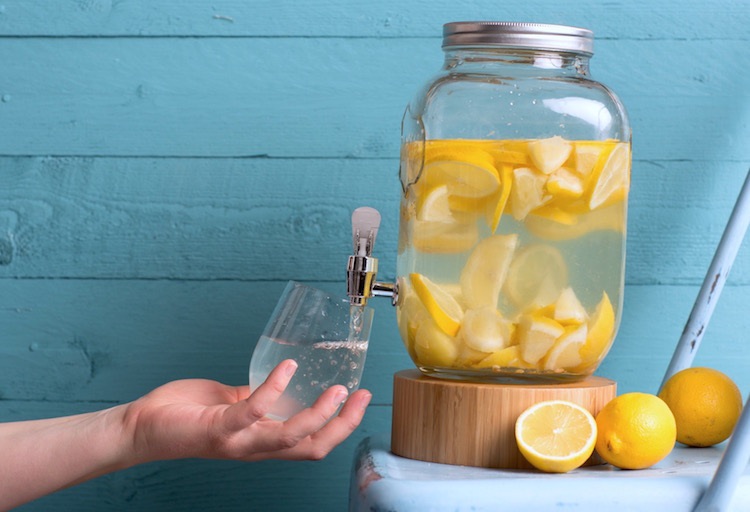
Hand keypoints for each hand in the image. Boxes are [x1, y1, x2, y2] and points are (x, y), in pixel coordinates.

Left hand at [123, 359, 371, 463]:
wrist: (142, 426)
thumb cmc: (184, 414)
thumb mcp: (231, 404)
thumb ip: (254, 400)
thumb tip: (277, 384)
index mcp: (261, 440)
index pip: (312, 442)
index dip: (341, 425)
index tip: (361, 398)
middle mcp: (255, 447)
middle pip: (312, 448)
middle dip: (342, 425)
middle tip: (361, 396)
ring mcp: (237, 440)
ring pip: (290, 437)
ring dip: (319, 414)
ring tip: (337, 388)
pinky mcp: (218, 429)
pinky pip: (252, 412)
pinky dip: (273, 390)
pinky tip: (287, 368)